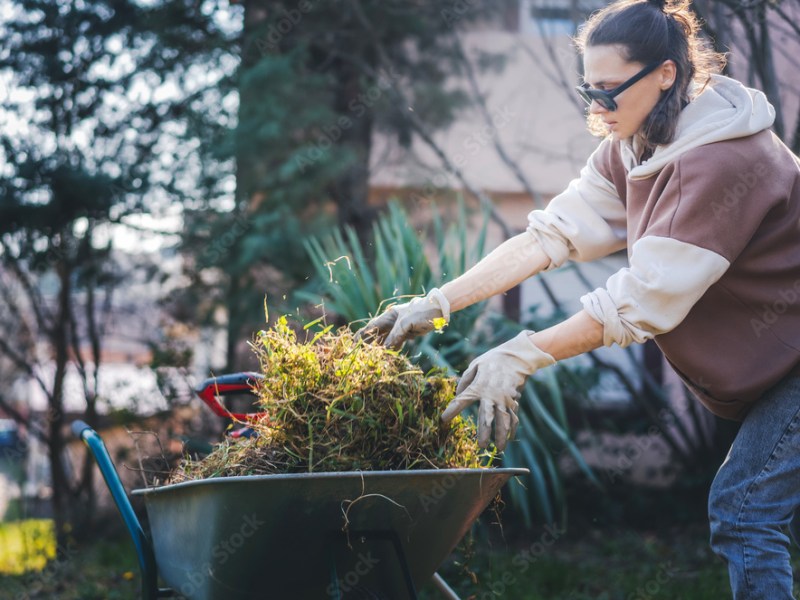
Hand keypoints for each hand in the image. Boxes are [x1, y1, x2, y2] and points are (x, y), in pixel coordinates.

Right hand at [357, 288, 449, 348]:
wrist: (438, 310)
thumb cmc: (421, 312)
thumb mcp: (406, 324)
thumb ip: (395, 336)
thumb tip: (385, 349)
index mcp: (389, 316)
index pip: (372, 326)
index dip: (362, 335)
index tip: (353, 343)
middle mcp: (392, 322)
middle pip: (377, 334)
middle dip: (369, 344)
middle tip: (361, 354)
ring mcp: (399, 328)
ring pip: (386, 339)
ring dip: (380, 348)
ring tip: (373, 358)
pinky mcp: (407, 333)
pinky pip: (396, 343)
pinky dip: (392, 349)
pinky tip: (388, 356)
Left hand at [441, 331, 554, 450]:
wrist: (515, 357)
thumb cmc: (491, 360)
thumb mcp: (475, 365)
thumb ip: (465, 380)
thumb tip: (458, 394)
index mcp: (478, 386)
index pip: (462, 400)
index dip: (453, 410)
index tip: (444, 419)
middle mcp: (491, 395)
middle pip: (487, 417)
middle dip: (484, 432)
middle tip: (481, 445)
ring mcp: (504, 399)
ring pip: (504, 421)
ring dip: (502, 435)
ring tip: (499, 448)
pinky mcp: (513, 400)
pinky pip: (513, 417)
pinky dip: (512, 428)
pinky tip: (510, 438)